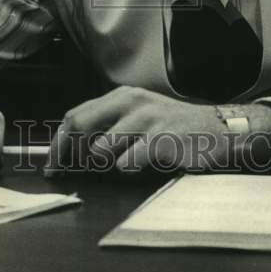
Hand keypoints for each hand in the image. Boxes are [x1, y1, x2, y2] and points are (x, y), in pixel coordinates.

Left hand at [44, 86, 233, 175]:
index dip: (58, 143)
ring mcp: (147, 118)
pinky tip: (147, 167)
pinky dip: (130, 172)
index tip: (52, 166)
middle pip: (80, 126)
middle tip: (71, 174)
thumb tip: (70, 150)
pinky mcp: (161, 138)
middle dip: (70, 155)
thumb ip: (109, 127)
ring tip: (126, 164)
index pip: (75, 115)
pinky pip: (128, 163)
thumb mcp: (139, 118)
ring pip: (102, 148)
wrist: (218, 130)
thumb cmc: (174, 129)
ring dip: (106, 165)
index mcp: (122, 96)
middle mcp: (131, 102)